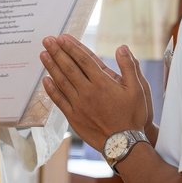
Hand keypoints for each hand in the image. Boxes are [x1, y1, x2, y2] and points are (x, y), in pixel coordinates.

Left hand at [40, 35, 148, 151]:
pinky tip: (45, 80)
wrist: (124, 145)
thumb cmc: (133, 116)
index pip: (83, 60)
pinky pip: (59, 101)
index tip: (62, 37)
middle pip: (69, 67)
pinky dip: (51, 90)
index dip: (72, 47)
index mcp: (102, 83)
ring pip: (61, 82)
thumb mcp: (138, 90)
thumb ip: (130, 67)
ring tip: (43, 54)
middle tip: (47, 40)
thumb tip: (122, 48)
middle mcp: (88, 92)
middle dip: (57, 52)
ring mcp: (79, 105)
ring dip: (51, 66)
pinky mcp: (74, 117)